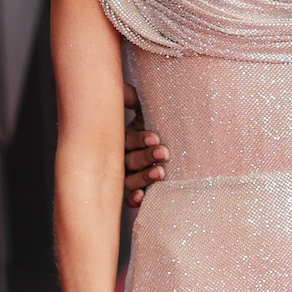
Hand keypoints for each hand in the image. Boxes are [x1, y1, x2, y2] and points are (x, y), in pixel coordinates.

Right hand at [123, 79, 167, 208]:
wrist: (169, 134)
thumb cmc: (154, 119)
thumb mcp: (145, 108)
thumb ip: (134, 99)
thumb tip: (131, 94)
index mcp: (124, 137)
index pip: (129, 139)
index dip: (140, 139)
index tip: (155, 136)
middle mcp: (123, 157)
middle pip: (130, 160)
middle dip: (146, 156)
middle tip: (164, 152)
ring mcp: (128, 174)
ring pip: (130, 179)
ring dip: (143, 177)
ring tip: (160, 172)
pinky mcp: (136, 188)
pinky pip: (130, 196)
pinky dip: (134, 198)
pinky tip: (141, 197)